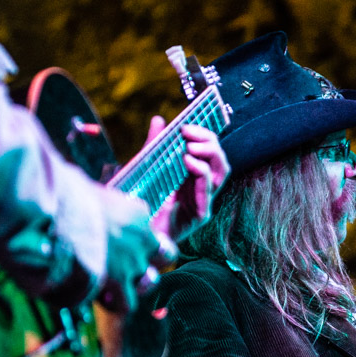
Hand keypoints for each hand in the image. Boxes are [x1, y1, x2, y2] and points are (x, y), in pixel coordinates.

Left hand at [146, 117, 229, 245]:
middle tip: (188, 131)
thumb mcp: (146, 168)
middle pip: (219, 161)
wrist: (135, 237)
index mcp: (192, 177)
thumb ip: (154, 145)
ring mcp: (203, 202)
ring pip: (220, 173)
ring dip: (209, 155)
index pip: (209, 152)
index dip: (204, 135)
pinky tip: (188, 161)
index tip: (186, 124)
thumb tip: (158, 119)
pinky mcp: (200, 216)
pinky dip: (201, 173)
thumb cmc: (141, 205)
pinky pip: (207, 192)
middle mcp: (202, 189)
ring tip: (190, 145)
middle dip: (209, 141)